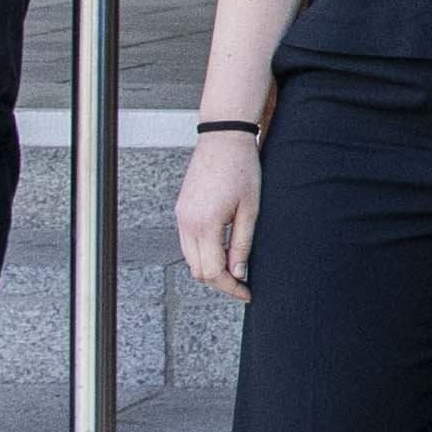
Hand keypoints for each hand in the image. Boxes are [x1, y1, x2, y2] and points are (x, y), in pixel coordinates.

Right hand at [173, 131, 259, 293]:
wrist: (223, 138)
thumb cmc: (242, 169)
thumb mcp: (250, 210)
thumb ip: (242, 245)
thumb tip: (239, 274)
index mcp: (204, 225)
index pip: (212, 272)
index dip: (230, 287)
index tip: (247, 293)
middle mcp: (186, 223)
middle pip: (197, 270)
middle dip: (220, 281)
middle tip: (243, 284)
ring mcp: (181, 216)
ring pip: (190, 258)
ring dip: (210, 268)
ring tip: (235, 269)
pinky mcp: (181, 210)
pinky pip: (188, 242)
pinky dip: (203, 253)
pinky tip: (223, 251)